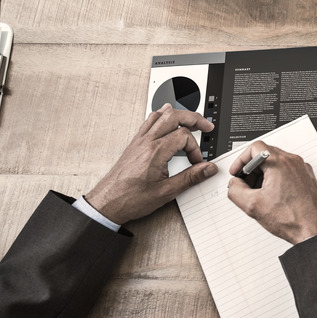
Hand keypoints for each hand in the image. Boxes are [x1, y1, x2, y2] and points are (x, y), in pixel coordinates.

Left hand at [85, 104, 216, 225]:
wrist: (108, 202)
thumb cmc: (131, 199)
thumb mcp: (166, 192)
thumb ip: (191, 178)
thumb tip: (208, 169)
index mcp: (156, 152)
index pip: (184, 137)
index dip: (195, 149)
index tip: (196, 163)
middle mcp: (147, 142)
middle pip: (174, 117)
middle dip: (193, 119)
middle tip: (206, 126)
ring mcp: (139, 141)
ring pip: (160, 115)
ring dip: (178, 115)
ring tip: (190, 119)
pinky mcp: (135, 144)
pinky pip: (149, 121)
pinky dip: (161, 116)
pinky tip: (166, 115)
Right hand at [227, 142, 316, 243]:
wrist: (316, 230)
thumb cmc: (293, 218)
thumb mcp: (253, 206)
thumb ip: (235, 191)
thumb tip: (234, 184)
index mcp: (280, 163)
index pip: (255, 148)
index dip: (241, 159)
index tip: (237, 171)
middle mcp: (293, 162)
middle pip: (266, 154)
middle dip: (251, 169)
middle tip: (244, 184)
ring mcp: (302, 170)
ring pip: (276, 164)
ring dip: (263, 175)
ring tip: (258, 193)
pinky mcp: (307, 179)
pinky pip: (287, 172)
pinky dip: (276, 179)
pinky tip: (272, 197)